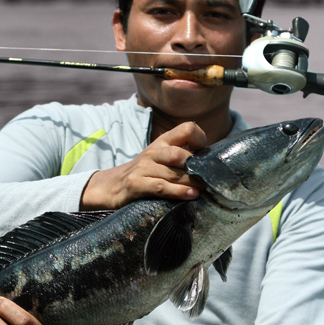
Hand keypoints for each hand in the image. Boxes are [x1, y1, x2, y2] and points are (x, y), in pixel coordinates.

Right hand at [80, 120, 205, 209]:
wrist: (112, 185)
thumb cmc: (145, 173)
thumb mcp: (161, 158)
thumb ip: (182, 157)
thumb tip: (211, 165)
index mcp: (163, 141)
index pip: (186, 128)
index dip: (199, 138)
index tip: (205, 154)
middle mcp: (153, 152)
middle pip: (180, 155)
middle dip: (196, 169)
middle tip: (210, 180)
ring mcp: (143, 167)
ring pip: (173, 173)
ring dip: (192, 183)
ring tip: (206, 190)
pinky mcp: (136, 184)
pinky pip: (161, 187)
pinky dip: (178, 192)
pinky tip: (191, 195)